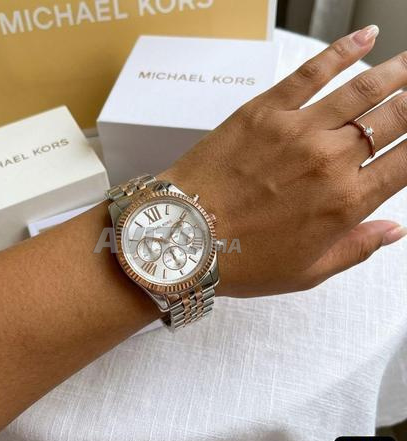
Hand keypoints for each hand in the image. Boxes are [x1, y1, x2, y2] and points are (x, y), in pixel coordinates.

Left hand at [165, 25, 406, 296]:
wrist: (184, 236)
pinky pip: (312, 73)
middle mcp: (330, 160)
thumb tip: (394, 230)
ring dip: (396, 72)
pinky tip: (365, 38)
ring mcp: (297, 130)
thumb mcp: (305, 272)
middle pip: (393, 119)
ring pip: (362, 91)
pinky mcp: (264, 111)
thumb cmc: (240, 261)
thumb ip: (355, 249)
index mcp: (345, 203)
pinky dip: (342, 51)